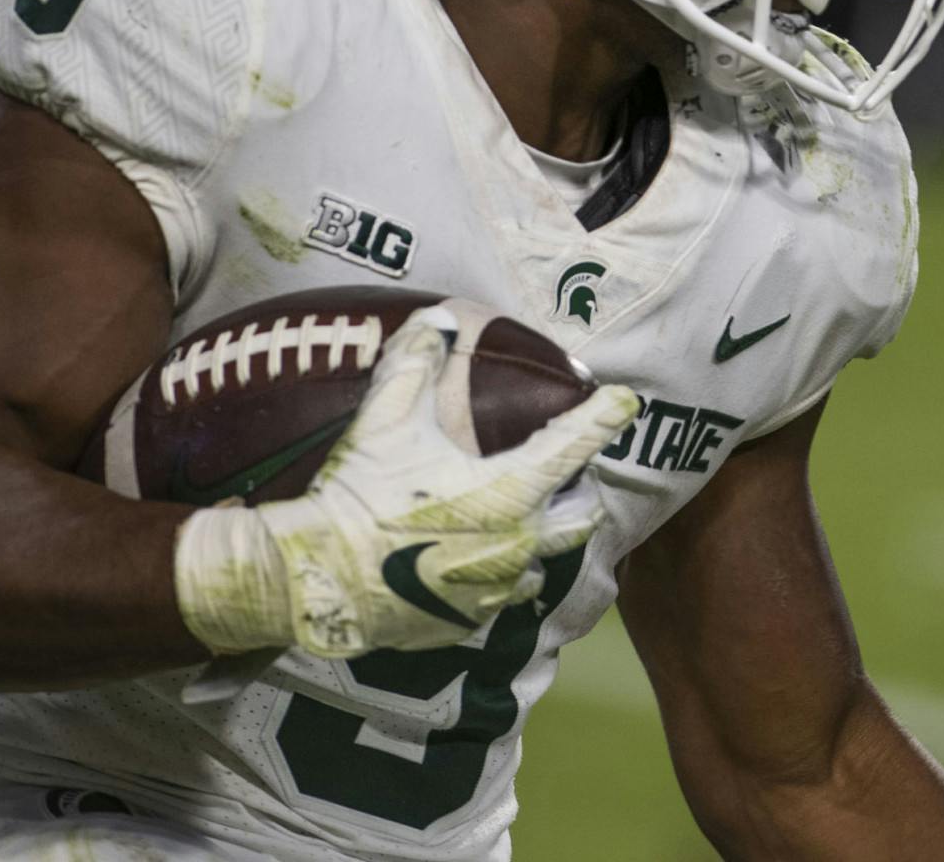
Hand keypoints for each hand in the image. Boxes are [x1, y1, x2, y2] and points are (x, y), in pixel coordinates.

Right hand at [175, 303, 637, 658]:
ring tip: (516, 523)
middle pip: (580, 518)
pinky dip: (494, 580)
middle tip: (563, 475)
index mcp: (510, 491)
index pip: (574, 444)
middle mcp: (519, 544)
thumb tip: (437, 319)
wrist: (318, 579)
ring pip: (542, 563)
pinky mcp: (469, 624)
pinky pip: (499, 600)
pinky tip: (471, 566)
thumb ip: (416, 363)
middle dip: (578, 494)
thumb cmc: (361, 493)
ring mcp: (496, 591)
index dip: (603, 416)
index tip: (625, 401)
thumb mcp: (385, 418)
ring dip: (537, 541)